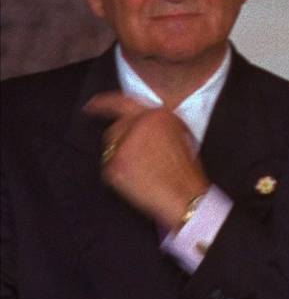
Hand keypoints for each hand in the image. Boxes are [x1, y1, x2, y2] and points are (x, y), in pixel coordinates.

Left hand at [85, 92, 209, 228]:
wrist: (184, 196)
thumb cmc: (186, 171)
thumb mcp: (181, 135)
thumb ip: (158, 123)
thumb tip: (141, 122)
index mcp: (157, 115)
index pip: (122, 102)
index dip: (103, 103)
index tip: (92, 105)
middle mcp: (138, 124)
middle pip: (115, 127)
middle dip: (122, 139)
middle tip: (133, 154)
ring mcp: (124, 144)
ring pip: (110, 145)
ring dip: (121, 154)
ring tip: (141, 168)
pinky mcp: (115, 164)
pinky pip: (109, 164)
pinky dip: (119, 171)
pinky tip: (137, 178)